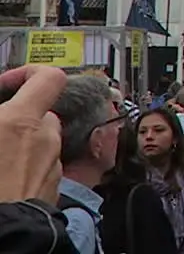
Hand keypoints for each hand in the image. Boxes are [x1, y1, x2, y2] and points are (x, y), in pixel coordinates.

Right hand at [0, 66, 66, 203]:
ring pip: (42, 142)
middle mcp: (44, 138)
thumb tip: (2, 115)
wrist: (2, 235)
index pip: (49, 78)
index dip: (30, 74)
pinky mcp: (52, 187)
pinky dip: (28, 166)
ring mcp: (52, 164)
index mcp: (21, 121)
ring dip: (23, 143)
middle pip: (40, 114)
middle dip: (18, 119)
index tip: (7, 83)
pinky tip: (5, 180)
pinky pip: (42, 166)